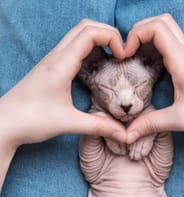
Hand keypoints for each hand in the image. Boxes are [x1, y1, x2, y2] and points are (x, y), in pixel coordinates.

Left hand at [0, 19, 125, 149]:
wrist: (4, 124)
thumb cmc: (31, 121)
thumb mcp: (68, 123)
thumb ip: (98, 126)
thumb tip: (123, 133)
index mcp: (60, 65)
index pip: (90, 33)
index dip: (112, 38)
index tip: (123, 56)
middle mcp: (55, 57)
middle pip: (85, 27)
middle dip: (108, 34)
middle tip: (121, 53)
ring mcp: (51, 61)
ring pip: (77, 35)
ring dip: (97, 40)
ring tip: (111, 60)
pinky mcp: (49, 68)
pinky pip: (71, 48)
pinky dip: (87, 50)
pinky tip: (94, 69)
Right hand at [125, 14, 183, 142]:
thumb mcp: (179, 120)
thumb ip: (151, 124)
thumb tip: (127, 134)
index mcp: (182, 61)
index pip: (156, 28)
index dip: (135, 35)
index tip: (125, 55)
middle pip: (161, 22)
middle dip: (139, 31)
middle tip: (128, 53)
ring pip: (167, 32)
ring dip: (148, 39)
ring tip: (135, 59)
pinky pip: (172, 46)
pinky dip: (157, 49)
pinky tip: (150, 68)